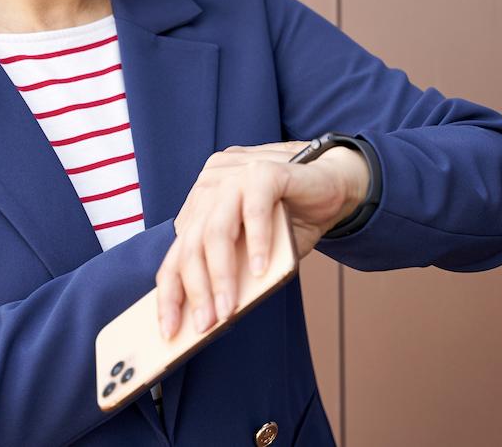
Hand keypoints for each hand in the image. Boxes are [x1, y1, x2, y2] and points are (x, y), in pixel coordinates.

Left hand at [154, 140, 368, 339]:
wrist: (333, 186)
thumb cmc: (289, 221)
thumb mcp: (254, 252)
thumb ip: (233, 270)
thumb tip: (211, 315)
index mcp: (201, 204)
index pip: (176, 251)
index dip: (170, 291)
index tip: (168, 329)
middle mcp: (211, 186)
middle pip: (191, 243)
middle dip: (195, 289)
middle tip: (204, 325)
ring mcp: (235, 175)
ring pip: (216, 229)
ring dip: (221, 274)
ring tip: (228, 309)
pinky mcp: (265, 171)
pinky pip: (254, 208)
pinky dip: (256, 242)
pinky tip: (260, 270)